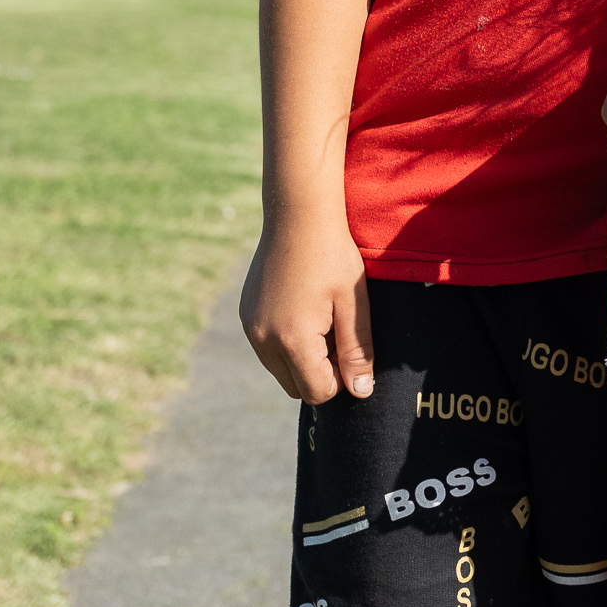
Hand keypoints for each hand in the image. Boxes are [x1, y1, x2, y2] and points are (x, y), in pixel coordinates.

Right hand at [239, 212, 375, 403]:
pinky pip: (267, 349)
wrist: (298, 215)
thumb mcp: (353, 304)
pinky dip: (286, 343)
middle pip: (297, 387)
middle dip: (320, 372)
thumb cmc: (332, 256)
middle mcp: (264, 340)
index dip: (341, 378)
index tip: (349, 345)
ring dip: (303, 359)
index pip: (318, 392)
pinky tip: (302, 309)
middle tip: (337, 332)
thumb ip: (357, 351)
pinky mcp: (246, 315)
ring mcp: (251, 328)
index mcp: (292, 340)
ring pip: (280, 370)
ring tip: (321, 319)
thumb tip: (361, 392)